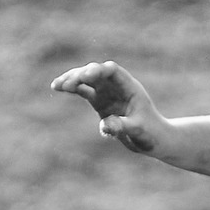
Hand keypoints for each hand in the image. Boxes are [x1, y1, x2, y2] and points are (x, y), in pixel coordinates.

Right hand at [50, 60, 167, 154]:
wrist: (153, 139)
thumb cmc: (150, 133)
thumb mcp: (137, 130)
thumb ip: (121, 126)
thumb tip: (105, 125)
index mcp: (129, 87)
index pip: (113, 71)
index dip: (98, 70)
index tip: (86, 75)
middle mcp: (117, 86)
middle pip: (96, 72)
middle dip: (81, 76)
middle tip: (67, 85)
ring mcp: (108, 93)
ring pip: (87, 79)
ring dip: (72, 80)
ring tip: (57, 85)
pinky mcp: (100, 102)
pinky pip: (83, 90)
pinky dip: (72, 88)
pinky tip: (57, 87)